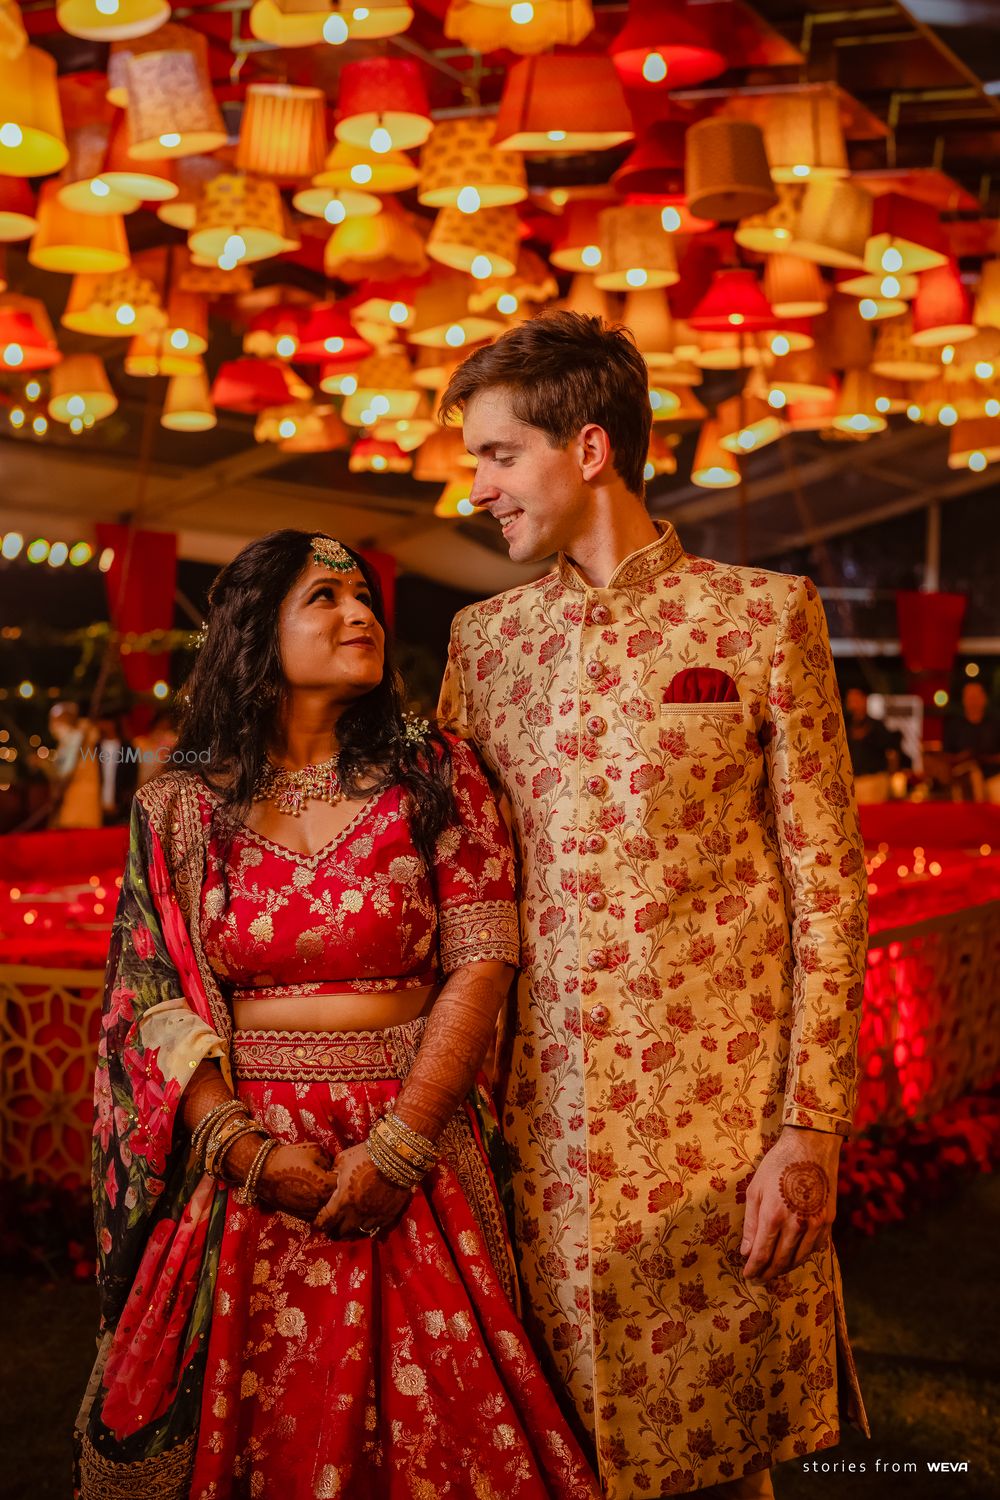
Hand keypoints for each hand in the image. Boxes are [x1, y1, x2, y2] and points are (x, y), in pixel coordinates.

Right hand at [256, 1142, 337, 1220]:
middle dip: (338, 1188)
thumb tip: (336, 1168)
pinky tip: (313, 1194)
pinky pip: (317, 1213)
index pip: (345, 1182)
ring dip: (329, 1199)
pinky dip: (318, 1206)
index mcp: (325, 1186)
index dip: (343, 1173)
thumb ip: (330, 1160)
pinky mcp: (301, 1216)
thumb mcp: (315, 1150)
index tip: (339, 1168)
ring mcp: (310, 1211)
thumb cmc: (290, 1157)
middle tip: (333, 1178)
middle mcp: (319, 1203)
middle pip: (338, 1198)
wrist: (264, 1171)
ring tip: (322, 1186)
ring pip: (328, 1208)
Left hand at [314, 1142, 412, 1239]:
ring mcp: (372, 1217)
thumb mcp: (342, 1162)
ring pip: (355, 1234)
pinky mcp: (386, 1217)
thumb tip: (329, 1181)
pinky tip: (363, 1225)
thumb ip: (333, 1176)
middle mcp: (355, 1214)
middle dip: (332, 1230)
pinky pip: (373, 1230)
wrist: (395, 1156)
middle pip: (338, 1233)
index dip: (319, 1222)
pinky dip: (365, 1229)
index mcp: (342, 1200)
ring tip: (346, 1228)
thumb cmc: (365, 1155)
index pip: (324, 1221)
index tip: (318, 1220)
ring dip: (348, 1232)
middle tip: (330, 1226)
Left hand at [740, 1125, 839, 1284]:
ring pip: (800, 1258)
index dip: (754, 1267)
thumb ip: (751, 1223)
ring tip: (775, 1270)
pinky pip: (816, 1247)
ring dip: (786, 1268)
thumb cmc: (778, 1164)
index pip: (762, 1253)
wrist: (812, 1146)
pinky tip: (796, 1255)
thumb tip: (746, 1252)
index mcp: (774, 1215)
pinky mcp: (828, 1220)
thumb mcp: (756, 1189)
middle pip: (781, 1260)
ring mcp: (816, 1224)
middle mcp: (797, 1224)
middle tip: (760, 1277)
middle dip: (769, 1272)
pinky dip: (804, 1255)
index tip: (747, 1275)